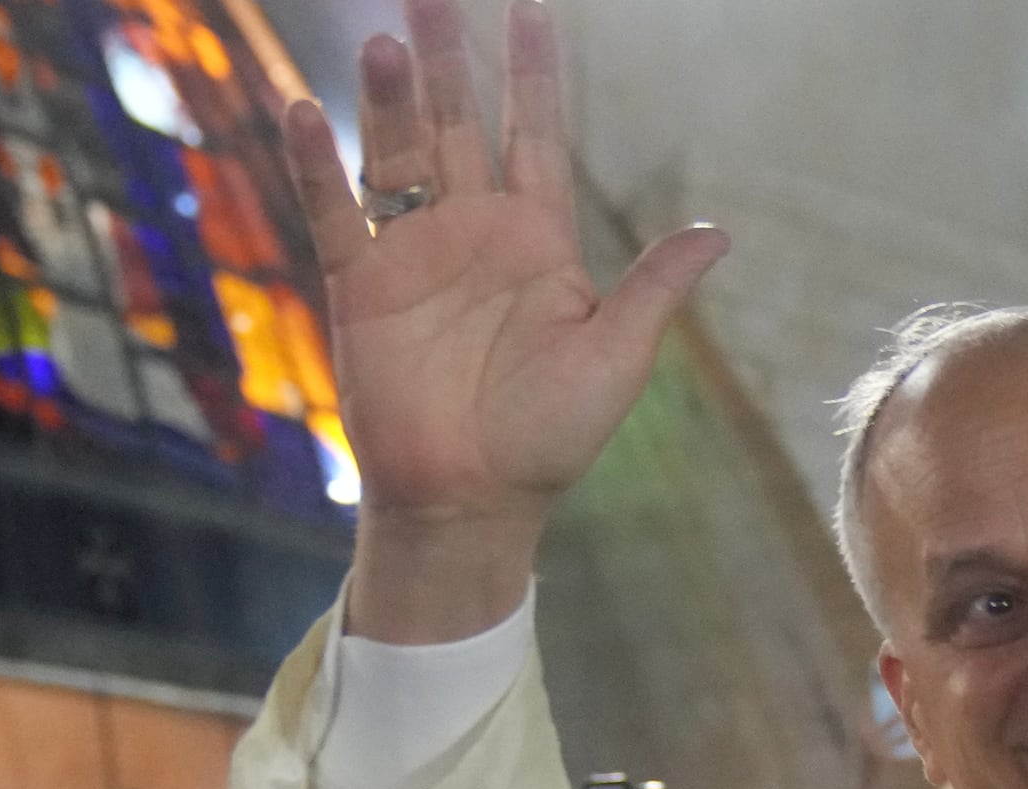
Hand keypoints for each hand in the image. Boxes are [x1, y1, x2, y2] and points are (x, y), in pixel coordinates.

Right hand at [276, 0, 727, 640]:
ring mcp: (413, 254)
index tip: (529, 6)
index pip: (533, 135)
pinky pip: (338, 214)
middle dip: (449, 59)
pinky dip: (320, 166)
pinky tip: (309, 112)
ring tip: (391, 41)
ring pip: (397, 153)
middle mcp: (471, 232)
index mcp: (536, 241)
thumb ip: (654, 289)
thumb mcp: (616, 359)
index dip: (531, 73)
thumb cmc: (549, 439)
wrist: (473, 501)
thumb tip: (719, 234)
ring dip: (391, 99)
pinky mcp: (361, 288)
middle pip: (456, 123)